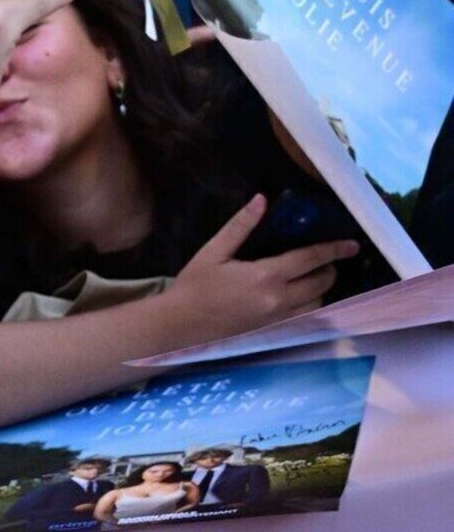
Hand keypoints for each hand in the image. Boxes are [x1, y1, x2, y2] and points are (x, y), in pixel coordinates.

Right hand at [157, 197, 356, 344]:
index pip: (310, 259)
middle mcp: (278, 300)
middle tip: (329, 258)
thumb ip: (240, 226)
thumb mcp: (214, 251)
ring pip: (316, 303)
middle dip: (330, 269)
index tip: (352, 243)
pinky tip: (299, 294)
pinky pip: (303, 316)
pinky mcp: (272, 330)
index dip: (333, 249)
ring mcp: (277, 319)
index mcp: (265, 276)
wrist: (180, 326)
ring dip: (321, 289)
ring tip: (314, 276)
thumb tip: (261, 201)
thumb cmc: (194, 286)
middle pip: (320, 283)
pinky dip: (309, 304)